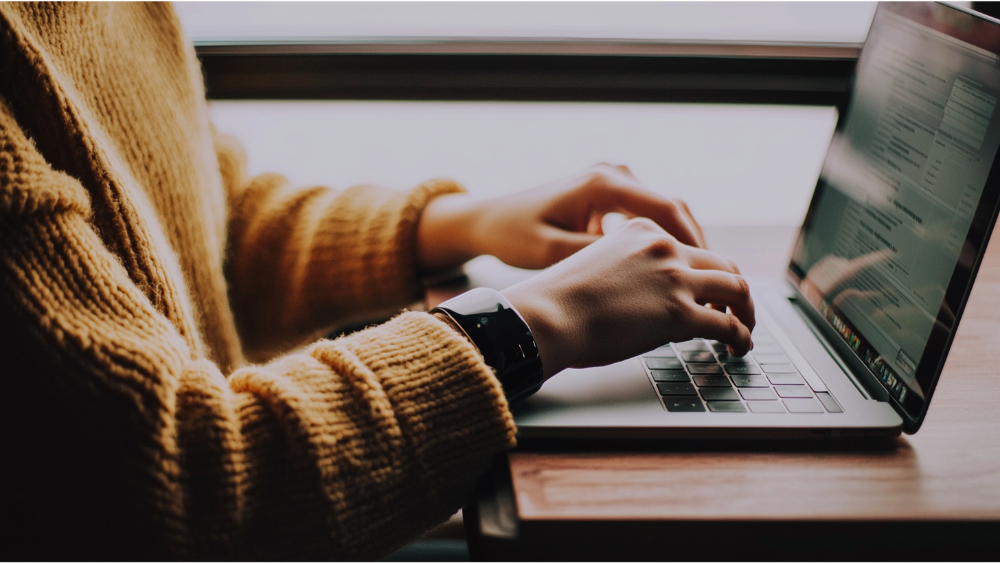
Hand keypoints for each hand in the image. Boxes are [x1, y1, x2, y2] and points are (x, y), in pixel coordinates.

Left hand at [417, 164, 705, 270]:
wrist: (487, 220)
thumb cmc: (513, 235)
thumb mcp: (554, 252)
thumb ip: (600, 257)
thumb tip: (647, 272)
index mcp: (603, 183)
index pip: (667, 209)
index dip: (693, 244)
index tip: (710, 274)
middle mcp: (612, 175)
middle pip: (672, 208)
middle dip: (694, 246)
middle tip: (711, 283)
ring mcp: (609, 181)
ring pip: (661, 211)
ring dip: (678, 242)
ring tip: (694, 280)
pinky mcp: (604, 194)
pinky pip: (644, 214)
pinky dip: (658, 239)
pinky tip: (664, 269)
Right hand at [500, 218, 753, 378]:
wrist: (546, 315)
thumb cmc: (557, 299)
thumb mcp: (596, 265)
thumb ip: (627, 271)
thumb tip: (639, 297)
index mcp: (640, 232)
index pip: (687, 248)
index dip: (703, 273)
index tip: (706, 291)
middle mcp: (663, 247)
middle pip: (721, 264)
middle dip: (734, 289)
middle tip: (736, 310)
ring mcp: (675, 278)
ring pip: (736, 289)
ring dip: (746, 312)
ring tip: (744, 331)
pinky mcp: (681, 313)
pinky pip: (728, 324)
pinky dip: (741, 337)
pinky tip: (738, 348)